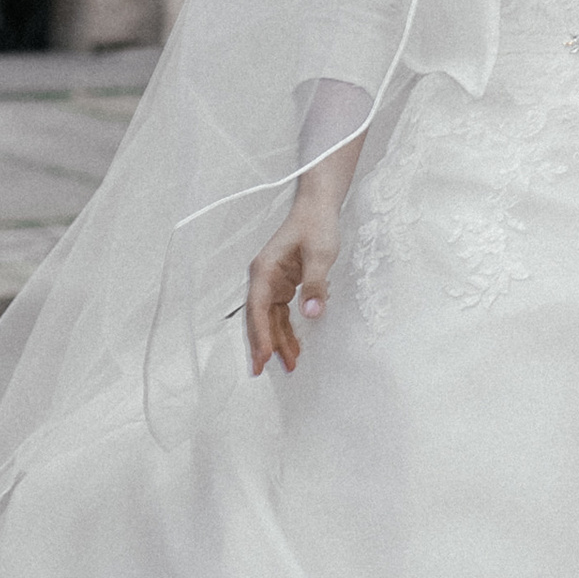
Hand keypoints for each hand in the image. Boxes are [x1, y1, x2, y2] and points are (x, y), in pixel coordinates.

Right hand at [247, 196, 341, 376]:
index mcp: (265, 270)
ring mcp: (272, 281)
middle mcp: (264, 277)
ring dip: (277, 341)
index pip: (258, 308)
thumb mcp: (320, 254)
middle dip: (263, 344)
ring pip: (270, 318)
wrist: (319, 206)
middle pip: (258, 318)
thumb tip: (312, 313)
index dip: (259, 334)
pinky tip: (294, 345)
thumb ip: (315, 284)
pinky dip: (286, 329)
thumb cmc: (316, 224)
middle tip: (265, 371)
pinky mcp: (283, 284)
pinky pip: (281, 313)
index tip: (263, 356)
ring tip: (289, 365)